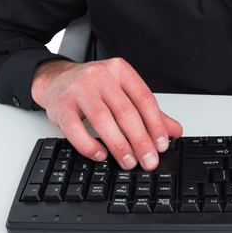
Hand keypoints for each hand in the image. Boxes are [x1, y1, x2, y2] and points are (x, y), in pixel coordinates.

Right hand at [31, 57, 182, 170]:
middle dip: (140, 140)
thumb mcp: (122, 93)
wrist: (56, 80)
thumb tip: (174, 132)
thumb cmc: (93, 88)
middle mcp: (100, 76)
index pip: (144, 98)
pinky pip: (75, 129)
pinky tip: (101, 155)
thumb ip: (148, 112)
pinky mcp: (61, 105)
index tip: (162, 145)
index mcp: (120, 70)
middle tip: (148, 160)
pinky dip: (89, 145)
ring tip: (128, 162)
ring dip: (118, 145)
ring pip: (103, 119)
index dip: (155, 124)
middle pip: (125, 111)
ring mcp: (79, 89)